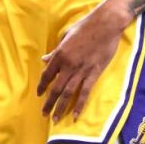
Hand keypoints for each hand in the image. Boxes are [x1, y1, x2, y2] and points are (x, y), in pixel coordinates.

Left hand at [37, 0, 131, 120]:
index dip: (42, 85)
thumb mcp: (66, 35)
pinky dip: (79, 105)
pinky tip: (75, 115)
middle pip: (56, 87)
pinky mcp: (94, 73)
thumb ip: (56, 50)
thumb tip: (45, 60)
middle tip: (44, 114)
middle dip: (49, 102)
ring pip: (69, 93)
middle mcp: (69, 64)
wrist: (105, 24)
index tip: (39, 95)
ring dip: (61, 107)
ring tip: (55, 119)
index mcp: (60, 53)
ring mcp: (82, 69)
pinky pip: (85, 92)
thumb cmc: (85, 26)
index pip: (48, 74)